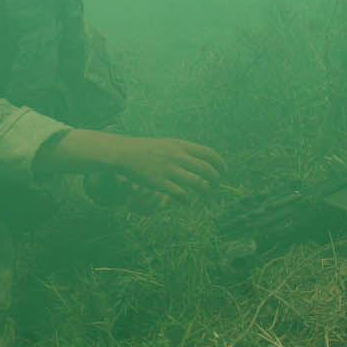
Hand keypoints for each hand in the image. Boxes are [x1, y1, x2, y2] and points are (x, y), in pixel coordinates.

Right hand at [38, 129, 225, 203]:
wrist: (122, 153)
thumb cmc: (144, 149)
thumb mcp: (165, 144)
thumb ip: (182, 151)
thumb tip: (199, 160)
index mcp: (179, 145)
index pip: (208, 153)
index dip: (220, 163)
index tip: (224, 170)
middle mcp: (177, 156)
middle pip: (207, 169)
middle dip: (216, 179)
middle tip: (216, 185)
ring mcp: (169, 170)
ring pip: (198, 183)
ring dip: (206, 190)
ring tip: (206, 193)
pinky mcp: (160, 183)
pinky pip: (181, 194)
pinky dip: (187, 200)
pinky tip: (186, 202)